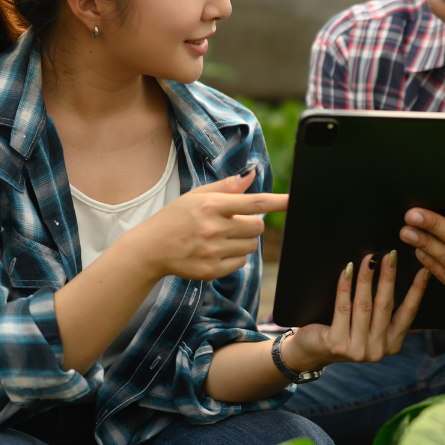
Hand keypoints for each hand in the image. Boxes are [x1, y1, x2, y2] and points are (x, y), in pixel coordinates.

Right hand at [127, 170, 286, 281]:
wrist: (151, 248)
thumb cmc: (176, 217)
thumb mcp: (196, 195)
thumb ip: (227, 187)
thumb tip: (253, 174)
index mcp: (211, 205)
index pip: (254, 202)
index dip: (277, 202)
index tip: (293, 201)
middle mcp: (213, 228)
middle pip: (257, 226)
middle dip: (252, 224)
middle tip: (235, 222)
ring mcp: (212, 251)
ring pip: (251, 246)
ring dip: (244, 241)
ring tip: (221, 237)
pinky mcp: (211, 270)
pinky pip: (240, 263)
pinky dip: (234, 257)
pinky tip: (217, 251)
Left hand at [281, 251, 428, 370]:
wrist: (312, 351)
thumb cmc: (345, 331)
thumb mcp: (370, 328)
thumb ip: (387, 315)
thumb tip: (405, 282)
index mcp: (391, 344)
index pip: (408, 314)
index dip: (416, 291)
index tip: (424, 270)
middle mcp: (377, 350)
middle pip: (385, 306)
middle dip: (389, 277)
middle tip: (390, 255)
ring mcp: (357, 349)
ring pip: (364, 305)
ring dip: (367, 278)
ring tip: (369, 258)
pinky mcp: (337, 344)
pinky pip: (343, 308)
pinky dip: (345, 286)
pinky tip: (347, 270)